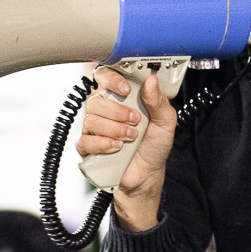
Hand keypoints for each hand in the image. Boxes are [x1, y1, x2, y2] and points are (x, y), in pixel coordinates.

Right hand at [75, 68, 177, 229]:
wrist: (147, 174)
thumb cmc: (153, 146)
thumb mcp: (165, 122)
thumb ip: (158, 101)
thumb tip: (151, 80)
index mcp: (121, 99)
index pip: (104, 77)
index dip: (111, 79)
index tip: (125, 89)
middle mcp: (106, 111)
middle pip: (96, 99)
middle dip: (118, 112)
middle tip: (135, 121)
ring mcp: (95, 129)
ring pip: (91, 119)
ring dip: (114, 129)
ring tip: (130, 137)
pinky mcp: (88, 147)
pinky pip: (85, 140)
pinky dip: (102, 144)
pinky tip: (116, 148)